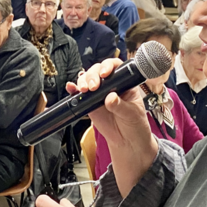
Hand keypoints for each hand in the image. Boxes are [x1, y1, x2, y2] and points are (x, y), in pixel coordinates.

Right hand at [67, 59, 156, 196]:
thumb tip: (110, 98)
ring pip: (87, 79)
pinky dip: (73, 90)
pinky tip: (71, 88)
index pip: (116, 67)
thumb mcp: (132, 114)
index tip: (105, 74)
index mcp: (125, 82)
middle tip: (93, 87)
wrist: (127, 141)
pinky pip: (79, 94)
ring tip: (83, 90)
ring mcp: (99, 93)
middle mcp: (111, 84)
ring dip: (82, 81)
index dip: (108, 66)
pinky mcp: (89, 103)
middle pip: (97, 71)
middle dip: (92, 75)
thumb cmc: (135, 124)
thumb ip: (121, 106)